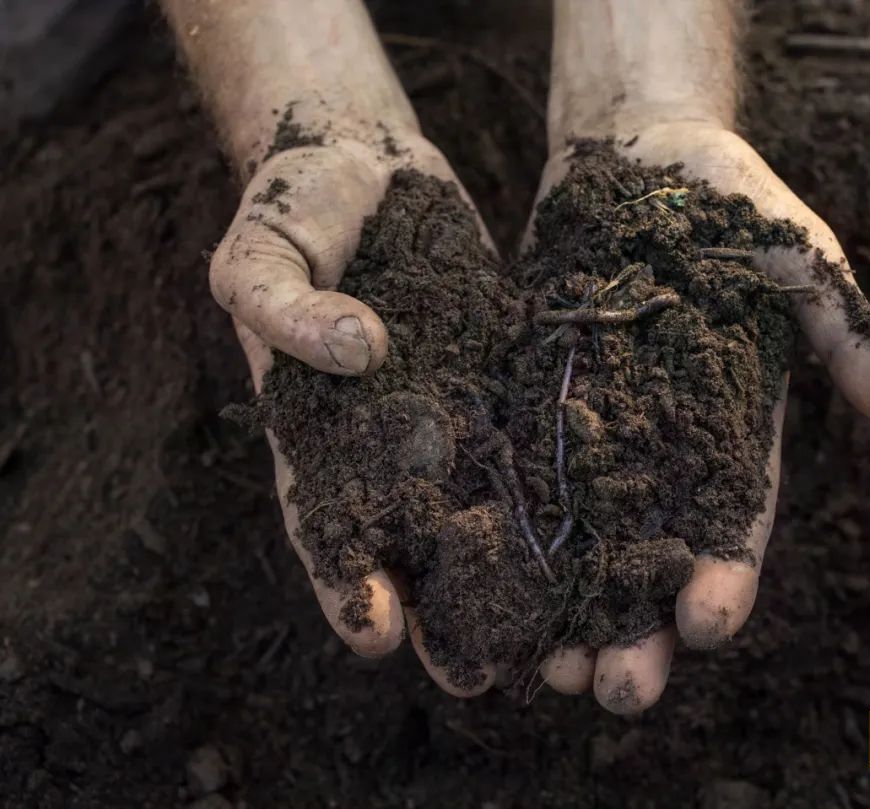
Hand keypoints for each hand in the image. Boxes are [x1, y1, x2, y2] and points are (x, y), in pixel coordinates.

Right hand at [221, 134, 496, 696]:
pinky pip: (524, 436)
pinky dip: (549, 487)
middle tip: (477, 675)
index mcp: (312, 425)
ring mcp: (444, 407)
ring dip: (508, 572)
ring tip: (546, 636)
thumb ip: (289, 307)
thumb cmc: (293, 202)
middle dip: (441, 608)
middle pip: (410, 538)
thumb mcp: (261, 250)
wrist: (365, 156)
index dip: (345, 580)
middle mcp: (383, 434)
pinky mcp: (495, 376)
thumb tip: (362, 353)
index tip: (377, 629)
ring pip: (477, 503)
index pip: (324, 521)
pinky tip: (588, 533)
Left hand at [534, 121, 869, 712]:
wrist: (635, 162)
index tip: (706, 623)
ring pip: (582, 545)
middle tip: (618, 689)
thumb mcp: (796, 258)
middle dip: (639, 628)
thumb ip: (845, 332)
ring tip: (548, 670)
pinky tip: (484, 592)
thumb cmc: (728, 205)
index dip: (725, 577)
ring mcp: (597, 436)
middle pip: (654, 560)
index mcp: (734, 431)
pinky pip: (521, 484)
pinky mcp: (536, 409)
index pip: (734, 523)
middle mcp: (665, 451)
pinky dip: (508, 542)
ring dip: (566, 612)